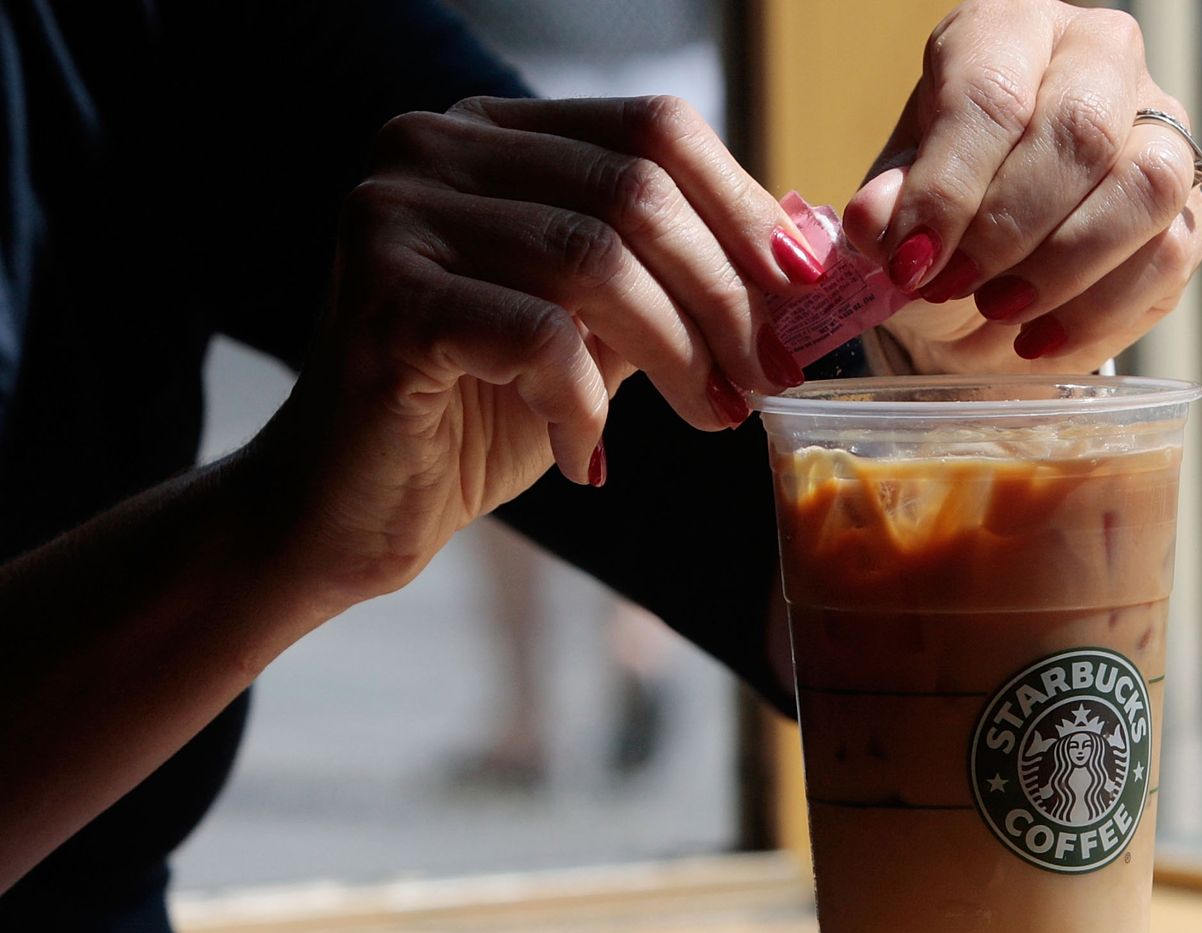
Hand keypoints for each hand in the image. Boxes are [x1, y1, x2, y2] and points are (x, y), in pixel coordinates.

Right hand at [275, 96, 820, 598]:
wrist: (357, 506)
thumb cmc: (488, 413)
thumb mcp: (604, 328)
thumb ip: (680, 276)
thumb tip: (814, 245)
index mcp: (492, 133)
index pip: (653, 127)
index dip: (746, 208)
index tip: (808, 294)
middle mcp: (432, 148)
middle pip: (635, 189)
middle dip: (726, 293)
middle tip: (771, 377)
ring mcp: (394, 215)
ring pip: (594, 259)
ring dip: (677, 352)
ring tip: (710, 416)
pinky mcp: (382, 299)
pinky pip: (536, 335)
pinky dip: (584, 403)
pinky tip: (587, 453)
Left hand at [842, 0, 1201, 373]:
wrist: (988, 280)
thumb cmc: (945, 221)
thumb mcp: (896, 209)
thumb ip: (886, 208)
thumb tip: (878, 221)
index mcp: (1011, 32)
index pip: (991, 92)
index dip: (950, 186)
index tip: (912, 259)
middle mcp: (1098, 57)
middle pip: (1081, 128)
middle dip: (1009, 226)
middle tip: (954, 285)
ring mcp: (1159, 127)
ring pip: (1144, 185)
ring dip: (1064, 266)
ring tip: (1000, 309)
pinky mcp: (1189, 206)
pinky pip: (1168, 252)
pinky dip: (1097, 308)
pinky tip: (1042, 336)